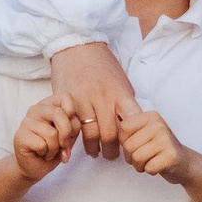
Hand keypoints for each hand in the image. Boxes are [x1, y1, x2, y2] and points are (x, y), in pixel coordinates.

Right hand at [12, 96, 81, 182]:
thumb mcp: (69, 135)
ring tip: (49, 150)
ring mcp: (26, 121)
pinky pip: (42, 144)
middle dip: (66, 134)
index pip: (65, 97)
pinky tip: (41, 153)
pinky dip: (46, 153)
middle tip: (63, 145)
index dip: (72, 114)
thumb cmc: (54, 148)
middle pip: (59, 113)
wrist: (36, 166)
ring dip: (55, 148)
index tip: (70, 128)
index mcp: (48, 105)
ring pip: (52, 133)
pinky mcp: (20, 136)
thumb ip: (73, 125)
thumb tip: (73, 123)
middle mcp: (36, 109)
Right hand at [49, 41, 136, 160]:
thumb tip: (133, 124)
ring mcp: (84, 99)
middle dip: (112, 150)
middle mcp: (103, 98)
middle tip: (111, 155)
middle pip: (111, 134)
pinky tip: (78, 141)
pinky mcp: (67, 101)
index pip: (132, 122)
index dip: (133, 139)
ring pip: (91, 134)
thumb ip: (125, 102)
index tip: (131, 146)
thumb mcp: (120, 80)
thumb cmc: (101, 64)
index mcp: (120, 93)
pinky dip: (76, 138)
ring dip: (94, 148)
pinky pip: (73, 126)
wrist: (77, 46)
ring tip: (95, 152)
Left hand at [117, 107, 185, 182]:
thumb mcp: (144, 132)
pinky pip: (148, 168)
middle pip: (128, 145)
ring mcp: (166, 139)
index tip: (134, 144)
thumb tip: (107, 127)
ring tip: (150, 161)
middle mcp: (159, 124)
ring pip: (136, 157)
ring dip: (140, 165)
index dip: (124, 141)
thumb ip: (129, 129)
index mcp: (150, 116)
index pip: (123, 128)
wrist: (184, 162)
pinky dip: (150, 171)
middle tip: (144, 156)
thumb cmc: (158, 149)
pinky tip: (158, 166)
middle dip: (132, 157)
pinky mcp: (171, 156)